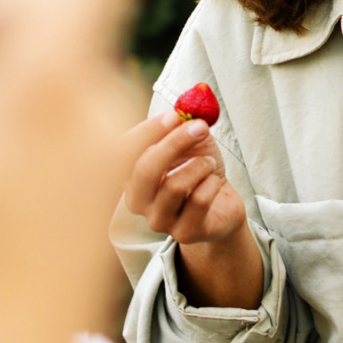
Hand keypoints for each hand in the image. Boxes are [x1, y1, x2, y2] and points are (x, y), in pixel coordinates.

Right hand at [122, 111, 246, 245]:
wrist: (222, 203)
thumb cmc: (198, 170)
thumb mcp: (191, 142)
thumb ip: (182, 125)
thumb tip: (183, 109)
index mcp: (129, 174)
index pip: (120, 154)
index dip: (145, 133)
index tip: (173, 116)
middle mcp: (137, 200)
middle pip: (144, 170)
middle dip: (174, 144)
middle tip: (199, 127)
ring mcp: (158, 220)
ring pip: (174, 186)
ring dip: (200, 166)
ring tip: (208, 164)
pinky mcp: (184, 233)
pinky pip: (199, 201)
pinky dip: (213, 183)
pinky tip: (214, 183)